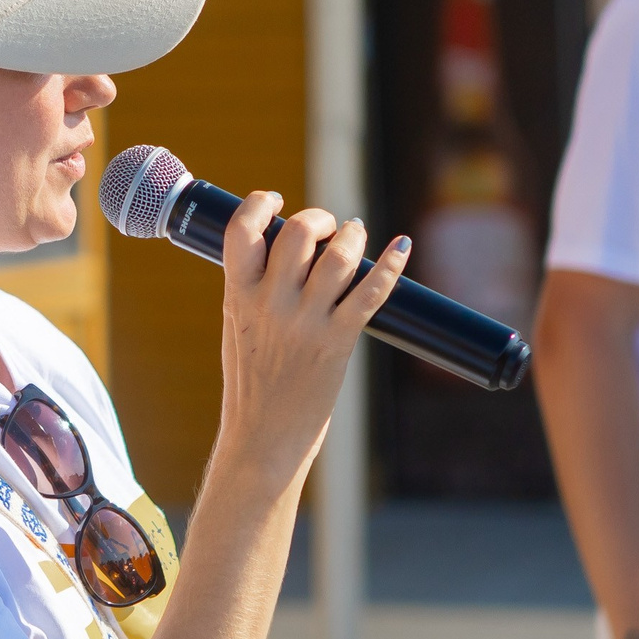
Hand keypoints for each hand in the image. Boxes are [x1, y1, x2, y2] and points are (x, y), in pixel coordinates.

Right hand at [211, 192, 408, 491]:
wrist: (262, 437)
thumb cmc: (252, 384)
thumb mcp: (238, 328)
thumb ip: (254, 290)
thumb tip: (287, 252)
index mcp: (237, 296)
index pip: (241, 230)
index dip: (260, 204)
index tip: (275, 201)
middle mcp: (270, 304)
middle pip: (298, 233)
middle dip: (318, 218)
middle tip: (328, 226)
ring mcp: (304, 322)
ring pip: (338, 256)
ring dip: (352, 235)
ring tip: (355, 235)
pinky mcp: (337, 341)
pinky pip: (371, 291)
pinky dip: (392, 264)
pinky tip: (401, 246)